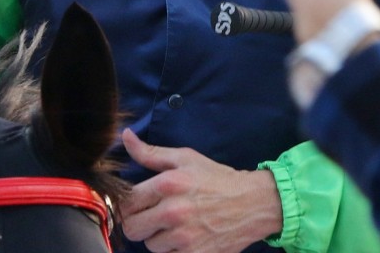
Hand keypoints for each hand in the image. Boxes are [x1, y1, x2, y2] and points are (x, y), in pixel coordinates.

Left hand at [119, 128, 281, 252]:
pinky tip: (187, 237)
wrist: (253, 203)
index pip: (126, 203)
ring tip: (177, 225)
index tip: (140, 203)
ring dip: (159, 237)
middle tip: (156, 215)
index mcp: (168, 184)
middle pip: (132, 228)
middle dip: (141, 222)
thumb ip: (151, 152)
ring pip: (150, 245)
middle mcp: (173, 211)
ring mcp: (184, 237)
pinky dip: (175, 250)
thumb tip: (125, 137)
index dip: (130, 204)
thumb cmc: (217, 179)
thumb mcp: (186, 158)